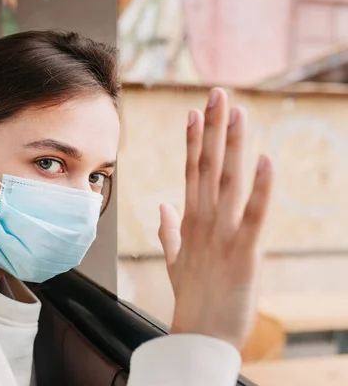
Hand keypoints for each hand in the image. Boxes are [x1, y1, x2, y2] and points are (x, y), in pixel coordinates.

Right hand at [158, 87, 273, 349]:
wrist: (199, 337)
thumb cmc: (192, 298)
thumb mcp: (176, 259)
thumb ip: (169, 229)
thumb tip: (162, 204)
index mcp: (190, 220)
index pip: (190, 171)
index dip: (193, 139)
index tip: (195, 111)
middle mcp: (203, 220)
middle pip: (206, 165)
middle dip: (212, 127)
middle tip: (217, 92)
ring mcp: (221, 234)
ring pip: (226, 181)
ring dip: (232, 145)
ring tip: (236, 111)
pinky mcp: (243, 253)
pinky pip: (253, 216)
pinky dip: (261, 189)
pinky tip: (266, 161)